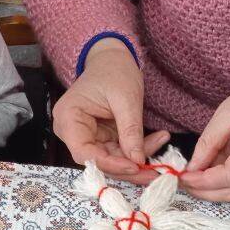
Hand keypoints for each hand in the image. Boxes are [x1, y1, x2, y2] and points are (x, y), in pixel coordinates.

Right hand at [52, 38, 168, 184]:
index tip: (135, 167)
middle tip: (155, 170)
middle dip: (127, 166)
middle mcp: (73, 131)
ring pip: (111, 159)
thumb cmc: (114, 71)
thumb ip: (130, 131)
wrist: (113, 58)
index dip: (109, 164)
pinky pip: (118, 151)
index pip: (84, 153)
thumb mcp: (126, 99)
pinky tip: (157, 139)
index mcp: (68, 118)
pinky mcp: (101, 137)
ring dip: (136, 158)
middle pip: (98, 161)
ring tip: (161, 144)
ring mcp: (87, 136)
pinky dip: (138, 149)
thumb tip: (137, 161)